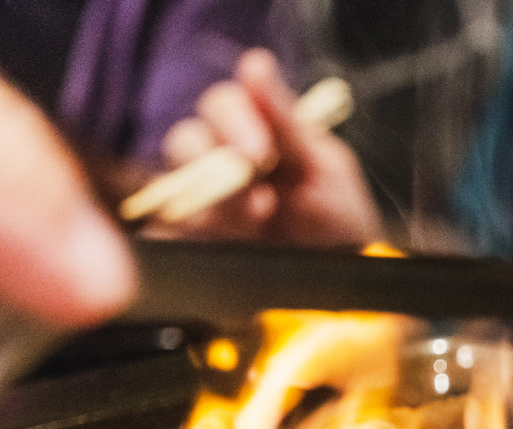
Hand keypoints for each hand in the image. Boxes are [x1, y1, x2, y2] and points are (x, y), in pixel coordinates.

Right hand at [157, 49, 382, 245]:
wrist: (344, 283)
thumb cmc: (338, 222)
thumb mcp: (325, 169)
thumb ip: (287, 121)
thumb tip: (254, 62)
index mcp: (252, 134)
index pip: (221, 105)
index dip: (235, 121)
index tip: (262, 152)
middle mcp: (218, 165)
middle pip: (185, 142)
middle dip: (219, 164)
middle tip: (260, 196)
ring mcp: (201, 207)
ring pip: (176, 188)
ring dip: (215, 204)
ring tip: (257, 221)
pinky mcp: (191, 247)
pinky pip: (168, 233)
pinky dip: (189, 237)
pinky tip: (227, 245)